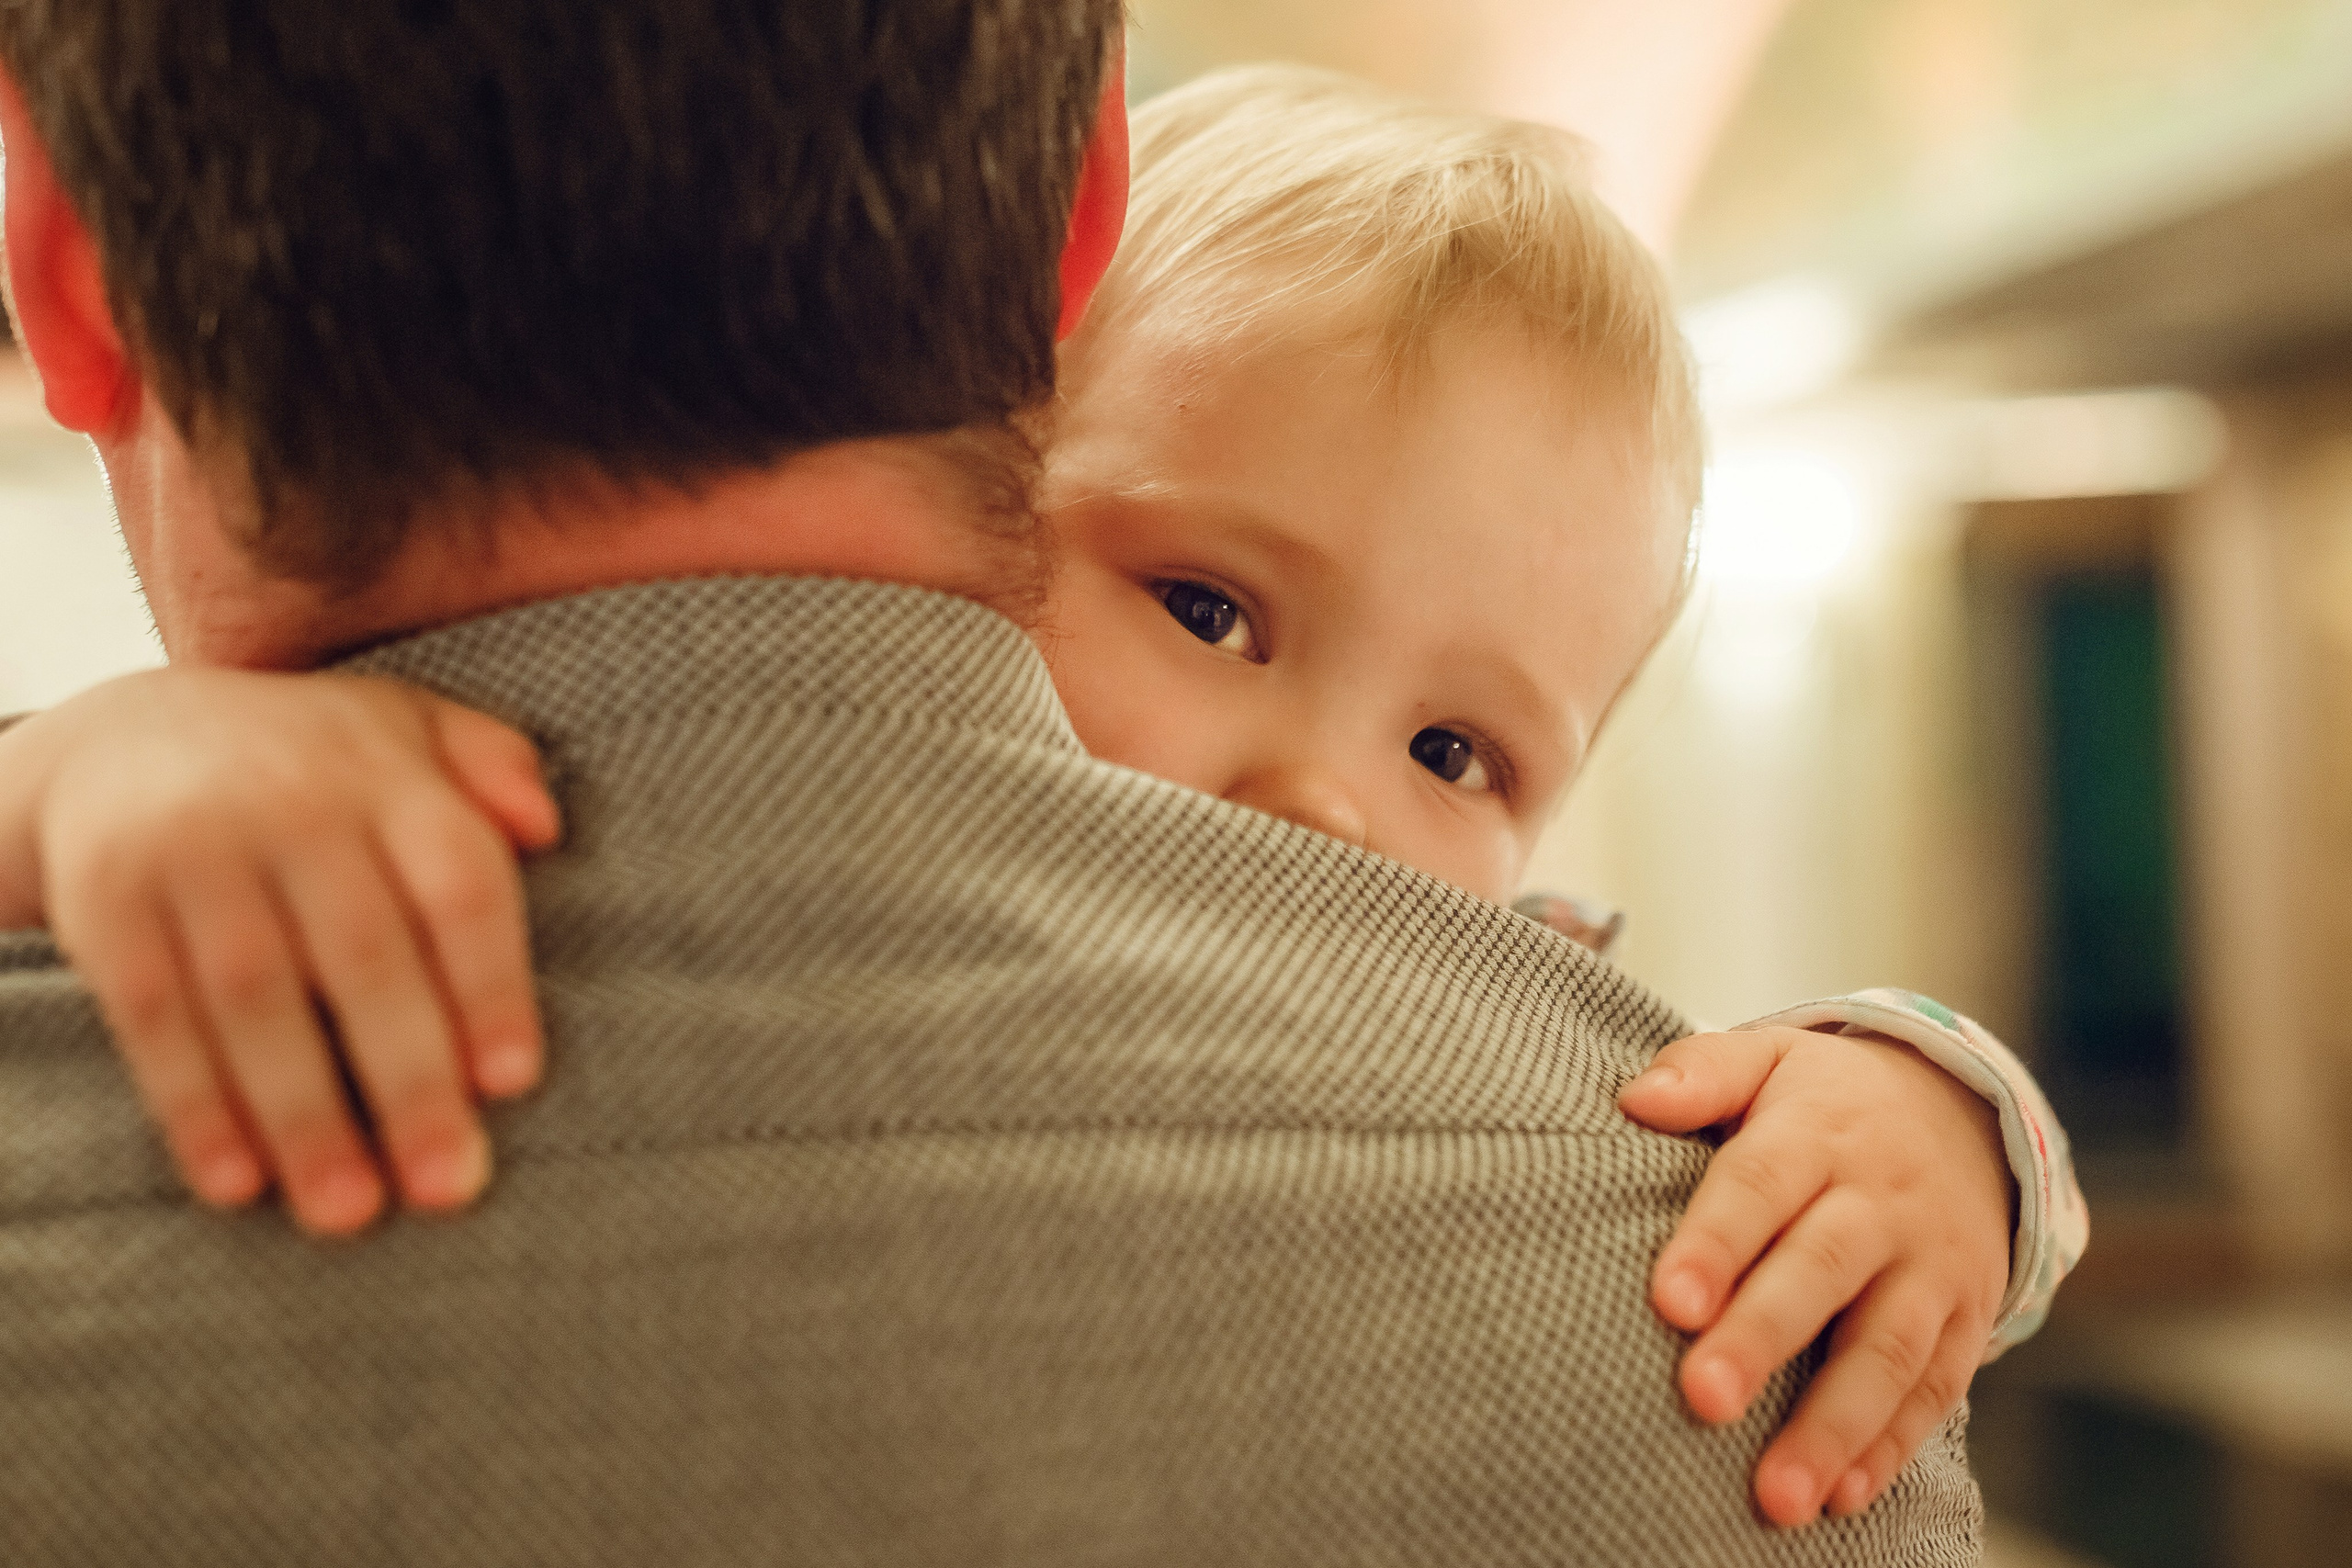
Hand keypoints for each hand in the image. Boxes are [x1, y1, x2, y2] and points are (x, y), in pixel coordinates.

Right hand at [0, 669, 560, 1236]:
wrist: (121, 737)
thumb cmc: (314, 766)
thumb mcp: (409, 730)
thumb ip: (493, 766)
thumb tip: (549, 829)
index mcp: (386, 775)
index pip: (457, 884)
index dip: (488, 985)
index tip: (513, 1084)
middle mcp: (292, 807)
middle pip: (363, 956)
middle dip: (410, 1081)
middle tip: (449, 1185)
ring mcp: (193, 852)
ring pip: (257, 999)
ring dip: (307, 1117)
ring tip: (352, 1213)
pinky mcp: (106, 901)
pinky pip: (152, 1016)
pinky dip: (195, 1106)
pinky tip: (238, 1182)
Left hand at [1618, 1026, 2010, 1527]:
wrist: (1962, 1110)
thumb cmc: (1826, 1099)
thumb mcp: (1770, 1058)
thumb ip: (1702, 1072)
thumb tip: (1636, 1098)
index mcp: (1818, 1134)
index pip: (1760, 1186)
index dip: (1716, 1244)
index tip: (1669, 1303)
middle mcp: (1880, 1202)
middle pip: (1822, 1271)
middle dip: (1764, 1339)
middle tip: (1704, 1400)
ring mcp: (1930, 1264)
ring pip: (1886, 1348)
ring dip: (1833, 1425)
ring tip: (1778, 1495)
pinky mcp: (1967, 1315)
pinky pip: (1935, 1387)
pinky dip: (1892, 1447)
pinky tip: (1843, 1496)